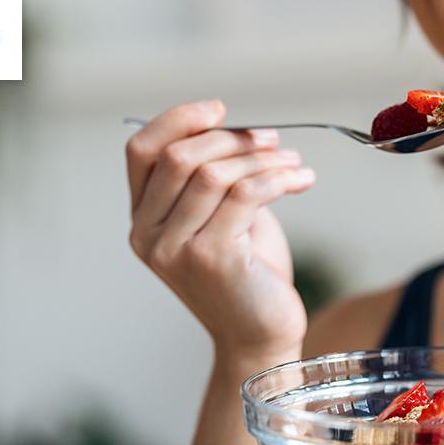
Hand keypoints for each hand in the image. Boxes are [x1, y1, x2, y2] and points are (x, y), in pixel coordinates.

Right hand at [126, 99, 314, 359]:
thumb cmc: (247, 273)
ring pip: (214, 173)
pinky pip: (245, 195)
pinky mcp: (211, 259)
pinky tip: (302, 179)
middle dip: (232, 139)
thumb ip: (211, 177)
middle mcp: (148, 235)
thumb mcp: (220, 217)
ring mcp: (176, 250)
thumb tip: (232, 127)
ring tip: (293, 163)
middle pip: (180, 156)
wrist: (262, 335)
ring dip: (262, 158)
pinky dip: (278, 178)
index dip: (177, 119)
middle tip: (272, 141)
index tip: (219, 109)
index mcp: (143, 219)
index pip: (141, 151)